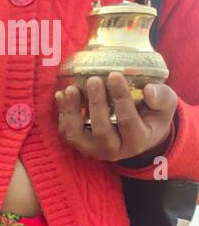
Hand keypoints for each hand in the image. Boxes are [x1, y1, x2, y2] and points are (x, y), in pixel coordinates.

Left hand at [56, 74, 177, 163]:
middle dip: (96, 105)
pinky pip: (67, 134)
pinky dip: (62, 116)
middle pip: (101, 131)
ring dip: (72, 113)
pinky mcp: (82, 145)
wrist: (140, 134)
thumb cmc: (153, 116)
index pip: (127, 121)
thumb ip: (161, 98)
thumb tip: (149, 90)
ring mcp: (94, 150)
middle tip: (93, 79)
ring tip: (70, 89)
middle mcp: (114, 150)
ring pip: (78, 137)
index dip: (120, 98)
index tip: (115, 75)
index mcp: (137, 141)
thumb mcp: (165, 107)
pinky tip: (61, 96)